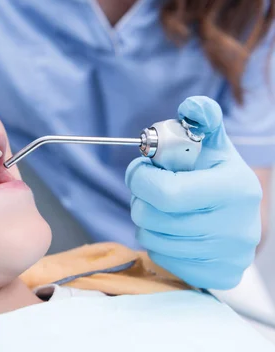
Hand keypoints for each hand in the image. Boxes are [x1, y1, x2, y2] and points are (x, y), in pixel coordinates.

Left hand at [125, 96, 261, 289]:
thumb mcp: (213, 143)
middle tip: (147, 189)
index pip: (166, 193)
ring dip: (146, 221)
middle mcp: (238, 226)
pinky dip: (159, 243)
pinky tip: (172, 229)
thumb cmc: (215, 172)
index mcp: (235, 188)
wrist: (241, 210)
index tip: (140, 169)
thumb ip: (202, 120)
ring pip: (152, 240)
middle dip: (139, 199)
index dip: (141, 179)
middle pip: (153, 219)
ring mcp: (231, 255)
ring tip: (160, 207)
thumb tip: (193, 105)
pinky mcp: (222, 275)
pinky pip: (164, 260)